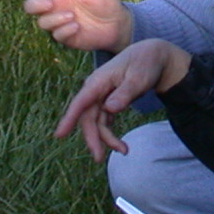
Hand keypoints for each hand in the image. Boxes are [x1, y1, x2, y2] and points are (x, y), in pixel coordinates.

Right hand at [25, 0, 133, 51]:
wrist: (116, 25)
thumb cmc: (106, 3)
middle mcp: (56, 7)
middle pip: (31, 6)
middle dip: (35, 4)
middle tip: (50, 3)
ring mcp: (59, 23)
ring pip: (42, 22)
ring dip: (54, 18)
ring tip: (72, 15)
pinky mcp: (66, 36)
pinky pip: (56, 35)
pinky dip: (64, 30)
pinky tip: (77, 26)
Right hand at [54, 38, 191, 162]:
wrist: (153, 55)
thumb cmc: (145, 64)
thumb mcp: (139, 78)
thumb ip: (125, 93)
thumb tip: (109, 109)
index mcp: (99, 81)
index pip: (81, 102)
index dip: (69, 119)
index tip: (59, 135)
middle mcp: (95, 89)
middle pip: (87, 117)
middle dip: (93, 138)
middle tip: (99, 158)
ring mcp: (100, 95)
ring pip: (96, 121)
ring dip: (106, 138)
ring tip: (124, 150)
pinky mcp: (107, 100)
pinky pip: (103, 120)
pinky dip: (110, 132)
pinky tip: (120, 143)